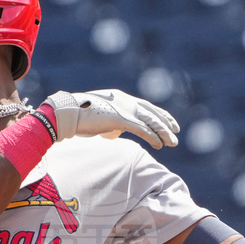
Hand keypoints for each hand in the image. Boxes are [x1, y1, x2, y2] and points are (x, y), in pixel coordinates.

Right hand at [43, 89, 179, 147]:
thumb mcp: (101, 119)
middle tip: (176, 132)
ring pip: (150, 121)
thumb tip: (115, 133)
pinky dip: (151, 137)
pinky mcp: (119, 119)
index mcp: (122, 98)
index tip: (170, 123)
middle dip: (166, 123)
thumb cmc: (81, 118)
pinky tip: (159, 144)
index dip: (160, 114)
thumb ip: (112, 123)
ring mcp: (123, 109)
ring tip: (172, 143)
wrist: (68, 114)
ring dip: (163, 132)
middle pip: (152, 112)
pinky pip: (141, 129)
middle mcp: (126, 101)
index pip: (146, 106)